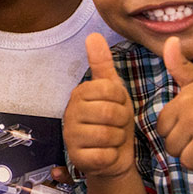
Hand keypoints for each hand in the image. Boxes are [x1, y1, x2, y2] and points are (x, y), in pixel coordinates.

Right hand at [63, 34, 134, 178]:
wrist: (113, 156)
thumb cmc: (113, 121)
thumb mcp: (113, 90)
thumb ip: (102, 64)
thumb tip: (93, 35)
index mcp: (79, 93)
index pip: (112, 90)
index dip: (122, 100)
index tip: (117, 106)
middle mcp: (70, 113)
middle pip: (111, 113)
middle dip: (122, 122)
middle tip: (116, 125)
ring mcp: (71, 137)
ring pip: (109, 135)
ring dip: (118, 140)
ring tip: (111, 139)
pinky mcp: (77, 158)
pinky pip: (105, 155)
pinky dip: (112, 156)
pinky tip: (106, 154)